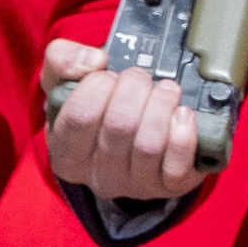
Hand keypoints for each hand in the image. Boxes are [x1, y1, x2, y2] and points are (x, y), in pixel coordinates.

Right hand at [44, 39, 200, 201]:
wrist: (132, 140)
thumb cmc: (97, 109)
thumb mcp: (66, 83)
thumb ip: (63, 60)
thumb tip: (94, 60)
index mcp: (66, 152)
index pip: (81, 115)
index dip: (99, 85)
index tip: (109, 75)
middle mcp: (97, 175)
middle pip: (120, 125)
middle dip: (136, 88)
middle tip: (141, 77)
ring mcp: (134, 185)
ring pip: (149, 143)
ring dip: (162, 105)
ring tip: (166, 89)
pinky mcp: (169, 186)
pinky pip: (177, 165)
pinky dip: (184, 134)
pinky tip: (183, 114)